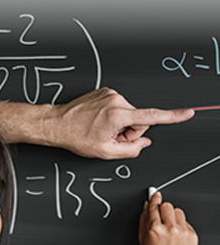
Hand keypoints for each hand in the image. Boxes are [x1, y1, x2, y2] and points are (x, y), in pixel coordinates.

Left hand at [52, 88, 194, 159]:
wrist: (56, 123)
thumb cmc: (76, 136)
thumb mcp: (106, 152)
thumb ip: (131, 149)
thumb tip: (142, 143)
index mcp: (117, 114)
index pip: (152, 116)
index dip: (173, 116)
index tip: (187, 112)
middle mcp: (115, 100)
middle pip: (139, 120)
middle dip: (129, 132)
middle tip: (110, 138)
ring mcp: (109, 94)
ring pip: (129, 115)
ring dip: (120, 125)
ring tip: (101, 130)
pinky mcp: (104, 92)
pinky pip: (119, 108)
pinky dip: (113, 117)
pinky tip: (99, 122)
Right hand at [139, 191, 197, 244]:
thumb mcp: (142, 238)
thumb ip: (143, 219)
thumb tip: (147, 204)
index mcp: (154, 229)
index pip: (154, 206)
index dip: (154, 199)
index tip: (155, 194)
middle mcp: (170, 229)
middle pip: (167, 205)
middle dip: (163, 210)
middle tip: (161, 218)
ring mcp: (183, 233)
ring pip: (178, 211)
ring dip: (173, 216)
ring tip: (170, 228)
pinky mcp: (192, 236)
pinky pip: (186, 222)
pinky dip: (181, 226)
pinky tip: (176, 236)